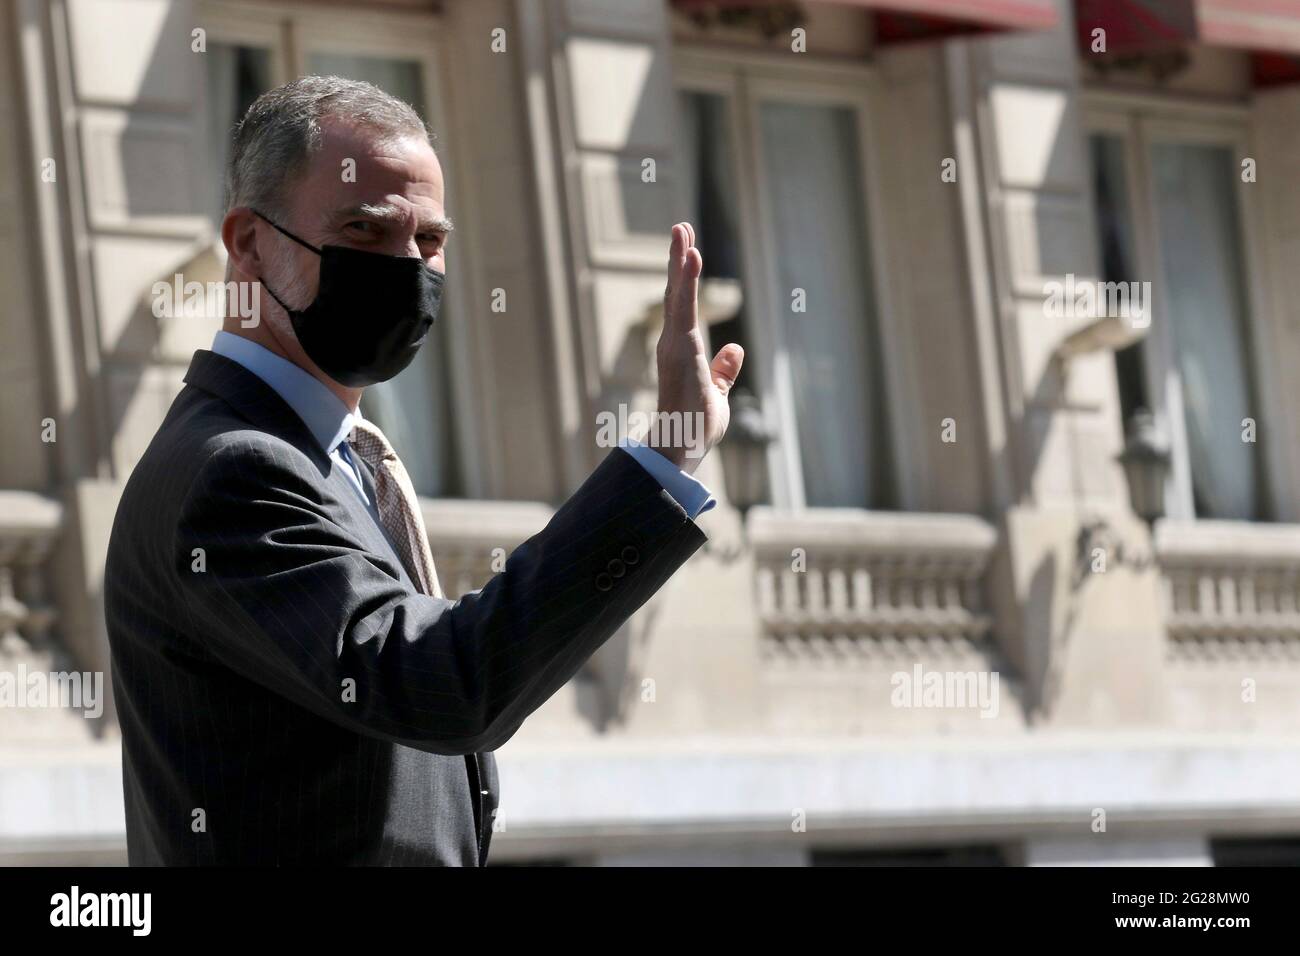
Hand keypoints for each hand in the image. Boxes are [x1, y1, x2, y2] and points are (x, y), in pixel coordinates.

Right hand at [650, 223, 743, 474]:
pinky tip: (690, 255)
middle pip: (676, 293)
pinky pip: (684, 307)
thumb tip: (735, 350)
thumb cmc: (694, 428)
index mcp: (681, 352)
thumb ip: (723, 371)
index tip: (687, 251)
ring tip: (682, 230)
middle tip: (681, 228)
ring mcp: (674, 344)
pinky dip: (687, 280)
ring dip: (680, 260)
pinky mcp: (681, 347)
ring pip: (678, 293)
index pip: (682, 308)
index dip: (683, 279)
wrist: (681, 449)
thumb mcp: (717, 393)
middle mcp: (672, 344)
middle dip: (678, 259)